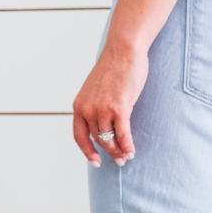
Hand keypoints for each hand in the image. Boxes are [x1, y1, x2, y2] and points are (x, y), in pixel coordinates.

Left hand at [74, 41, 148, 164]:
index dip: (87, 151)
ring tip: (126, 157)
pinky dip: (128, 146)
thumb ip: (95, 106)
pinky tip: (132, 151)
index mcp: (79, 105)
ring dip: (119, 151)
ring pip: (110, 139)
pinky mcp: (119, 109)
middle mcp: (88, 110)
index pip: (79, 136)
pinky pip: (123, 135)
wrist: (123, 52)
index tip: (95, 161)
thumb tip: (103, 124)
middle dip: (109, 152)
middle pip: (98, 140)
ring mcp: (103, 110)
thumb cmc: (113, 68)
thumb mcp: (95, 89)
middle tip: (119, 160)